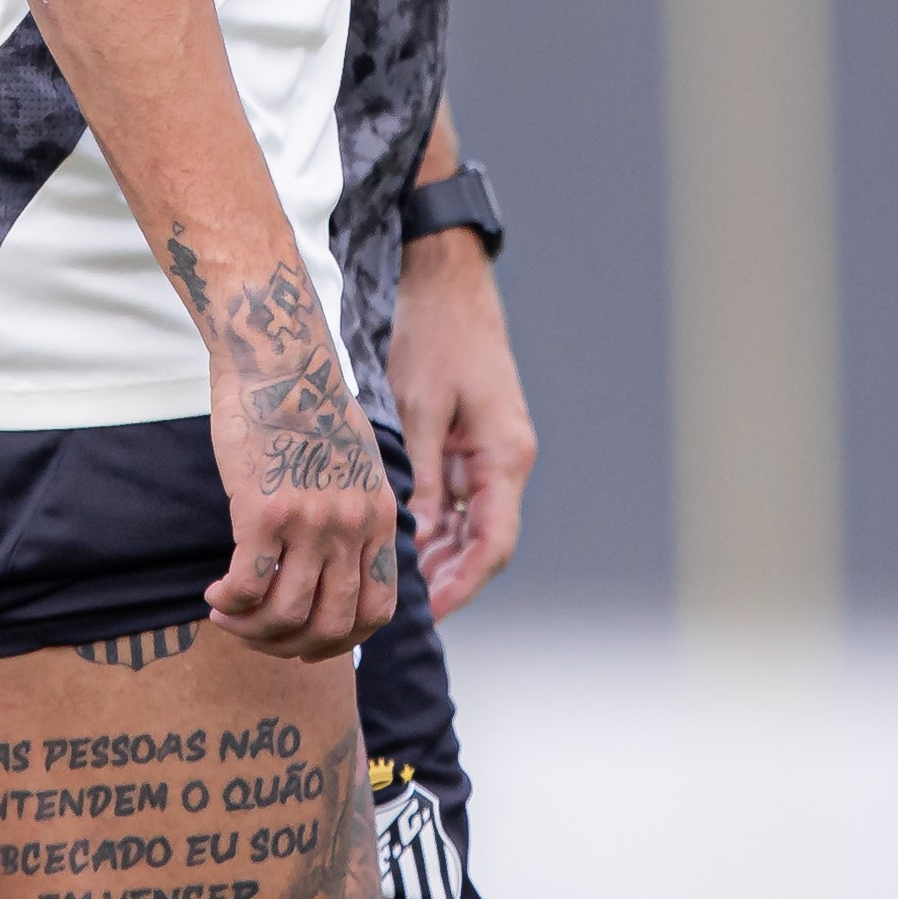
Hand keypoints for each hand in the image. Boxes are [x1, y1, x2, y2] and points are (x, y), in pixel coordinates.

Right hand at [201, 259, 397, 662]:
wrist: (278, 357)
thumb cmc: (308, 404)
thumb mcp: (357, 462)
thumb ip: (357, 513)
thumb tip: (343, 560)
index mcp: (380, 517)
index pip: (378, 610)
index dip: (342, 642)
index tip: (307, 641)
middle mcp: (353, 525)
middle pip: (333, 625)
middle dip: (291, 646)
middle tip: (260, 636)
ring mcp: (312, 520)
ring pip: (287, 614)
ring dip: (252, 630)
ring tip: (227, 614)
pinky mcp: (265, 510)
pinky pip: (247, 585)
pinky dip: (229, 603)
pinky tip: (215, 594)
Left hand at [389, 228, 536, 617]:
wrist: (446, 284)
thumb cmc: (435, 337)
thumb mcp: (420, 409)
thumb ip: (422, 479)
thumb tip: (416, 543)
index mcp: (504, 455)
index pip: (493, 544)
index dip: (462, 585)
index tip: (427, 614)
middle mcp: (506, 460)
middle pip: (484, 541)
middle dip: (446, 578)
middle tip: (397, 608)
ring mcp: (490, 452)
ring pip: (470, 523)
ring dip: (438, 553)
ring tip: (391, 583)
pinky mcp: (472, 441)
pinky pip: (458, 497)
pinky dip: (433, 522)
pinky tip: (398, 539)